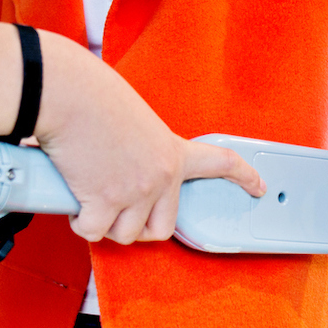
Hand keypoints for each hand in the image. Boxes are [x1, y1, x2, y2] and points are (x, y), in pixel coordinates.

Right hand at [30, 31, 263, 243]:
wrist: (67, 92)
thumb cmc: (91, 95)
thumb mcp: (133, 120)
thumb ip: (141, 148)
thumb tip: (120, 168)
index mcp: (172, 150)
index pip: (221, 163)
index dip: (244, 177)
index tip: (259, 187)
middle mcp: (160, 176)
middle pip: (163, 228)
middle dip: (139, 227)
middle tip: (119, 211)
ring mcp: (134, 191)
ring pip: (126, 235)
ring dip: (106, 224)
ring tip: (91, 198)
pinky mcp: (103, 202)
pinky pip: (94, 231)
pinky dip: (80, 223)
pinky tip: (75, 203)